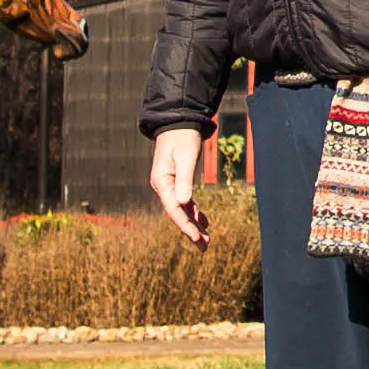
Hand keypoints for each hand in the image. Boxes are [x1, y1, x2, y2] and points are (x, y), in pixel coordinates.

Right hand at [150, 125, 210, 248]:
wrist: (179, 121)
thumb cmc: (183, 138)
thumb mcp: (186, 157)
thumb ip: (185, 179)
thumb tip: (184, 203)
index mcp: (162, 181)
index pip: (173, 209)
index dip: (184, 225)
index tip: (196, 237)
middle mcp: (163, 186)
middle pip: (177, 213)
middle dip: (190, 230)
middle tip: (204, 247)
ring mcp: (169, 185)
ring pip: (182, 210)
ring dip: (193, 224)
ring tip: (206, 241)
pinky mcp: (177, 182)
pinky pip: (185, 202)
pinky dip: (194, 212)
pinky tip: (204, 222)